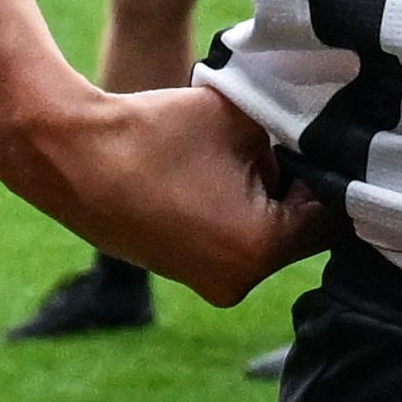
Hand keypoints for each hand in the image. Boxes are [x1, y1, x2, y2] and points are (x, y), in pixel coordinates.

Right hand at [0, 72, 315, 296]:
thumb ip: (293, 132)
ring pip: (266, 236)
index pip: (332, 216)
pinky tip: (209, 174)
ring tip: (232, 157)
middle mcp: (238, 282)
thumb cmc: (156, 130)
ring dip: (263, 199)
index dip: (331, 172)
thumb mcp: (244, 117)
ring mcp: (209, 285)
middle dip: (294, 187)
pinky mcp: (185, 274)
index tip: (322, 141)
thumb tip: (318, 141)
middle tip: (277, 144)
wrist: (70, 155)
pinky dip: (233, 211)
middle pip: (299, 231)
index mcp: (260, 249)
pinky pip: (233, 241)